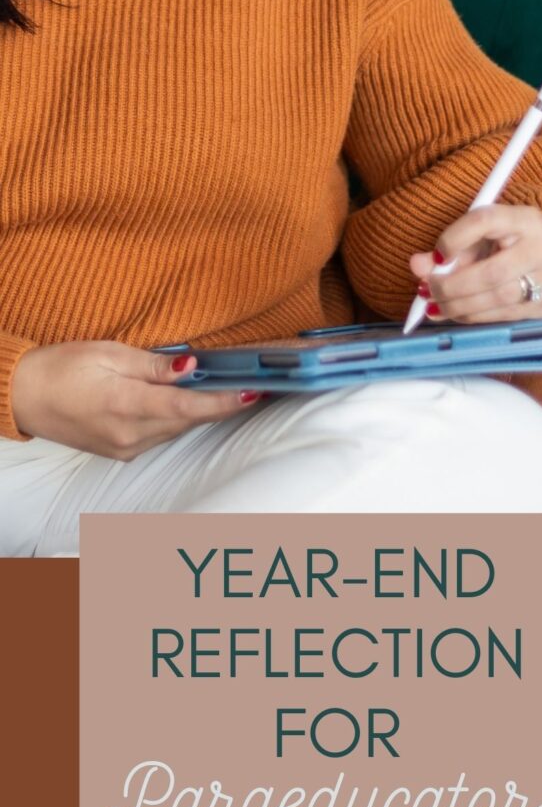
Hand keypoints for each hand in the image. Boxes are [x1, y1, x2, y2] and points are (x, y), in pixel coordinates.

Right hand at [11, 341, 262, 459]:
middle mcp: (130, 435)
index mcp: (126, 405)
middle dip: (218, 404)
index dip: (223, 402)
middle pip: (187, 421)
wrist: (24, 397)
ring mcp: (126, 448)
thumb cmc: (62, 367)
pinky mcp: (122, 452)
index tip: (252, 393)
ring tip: (224, 390)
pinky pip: (161, 435)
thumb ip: (152, 365)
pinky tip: (183, 403)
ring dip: (198, 412)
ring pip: (176, 430)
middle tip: (248, 384)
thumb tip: (190, 367)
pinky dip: (176, 419)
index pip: (187, 408)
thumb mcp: (108, 353)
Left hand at [409, 205, 541, 322]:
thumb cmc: (517, 243)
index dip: (454, 238)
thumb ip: (453, 245)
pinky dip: (471, 316)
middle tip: (426, 289)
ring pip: (495, 300)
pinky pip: (501, 316)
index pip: (485, 222)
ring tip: (434, 305)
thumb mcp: (490, 234)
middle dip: (451, 286)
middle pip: (490, 273)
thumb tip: (416, 265)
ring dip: (457, 306)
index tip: (437, 255)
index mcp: (526, 220)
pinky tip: (454, 312)